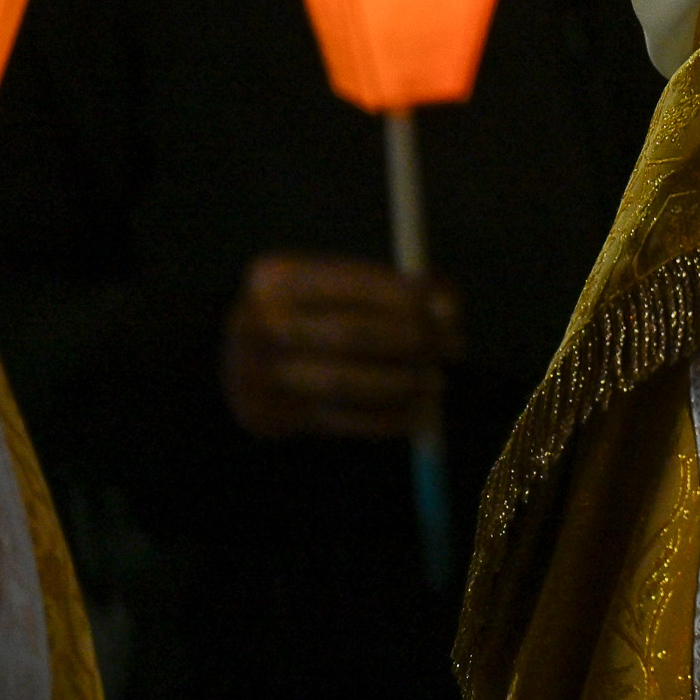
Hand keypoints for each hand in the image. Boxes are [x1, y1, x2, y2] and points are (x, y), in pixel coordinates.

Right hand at [223, 253, 461, 438]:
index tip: (450, 310)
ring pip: (343, 383)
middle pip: (346, 333)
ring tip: (438, 383)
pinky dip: (387, 419)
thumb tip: (447, 308)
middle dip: (411, 341)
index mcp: (273, 278)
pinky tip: (418, 414)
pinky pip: (338, 421)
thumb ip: (393, 289)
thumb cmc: (313, 314)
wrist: (244, 361)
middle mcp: (257, 325)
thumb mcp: (338, 287)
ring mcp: (256, 375)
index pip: (349, 282)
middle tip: (454, 347)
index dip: (405, 296)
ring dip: (402, 384)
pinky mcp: (266, 417)